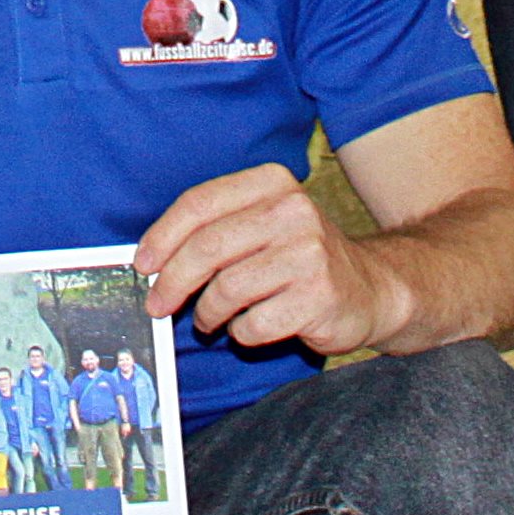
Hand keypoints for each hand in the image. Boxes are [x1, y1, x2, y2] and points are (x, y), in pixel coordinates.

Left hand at [136, 164, 397, 357]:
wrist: (371, 287)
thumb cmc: (299, 257)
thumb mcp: (263, 223)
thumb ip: (216, 230)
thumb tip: (153, 261)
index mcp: (271, 182)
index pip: (199, 203)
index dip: (163, 236)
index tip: (142, 265)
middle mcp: (292, 210)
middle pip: (207, 247)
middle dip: (172, 281)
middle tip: (157, 305)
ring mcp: (308, 253)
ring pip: (227, 289)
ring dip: (207, 312)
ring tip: (208, 320)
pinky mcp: (318, 296)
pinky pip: (253, 323)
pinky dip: (240, 332)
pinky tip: (246, 328)